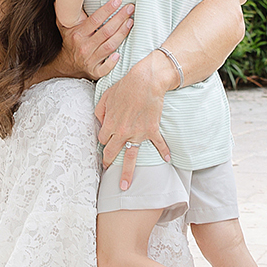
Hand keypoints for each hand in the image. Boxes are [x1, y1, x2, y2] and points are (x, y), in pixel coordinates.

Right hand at [57, 0, 132, 82]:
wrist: (66, 64)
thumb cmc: (70, 40)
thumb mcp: (65, 25)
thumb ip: (66, 11)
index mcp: (77, 34)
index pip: (95, 20)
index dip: (107, 9)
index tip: (118, 0)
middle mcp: (84, 47)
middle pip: (106, 31)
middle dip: (120, 18)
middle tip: (130, 8)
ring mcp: (90, 60)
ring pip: (109, 46)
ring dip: (122, 34)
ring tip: (130, 22)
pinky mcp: (94, 71)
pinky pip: (105, 68)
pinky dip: (112, 62)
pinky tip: (120, 54)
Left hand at [95, 46, 172, 189]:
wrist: (146, 80)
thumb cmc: (126, 85)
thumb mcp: (106, 95)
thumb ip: (100, 111)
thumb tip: (100, 122)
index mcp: (110, 124)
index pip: (102, 140)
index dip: (104, 141)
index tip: (106, 142)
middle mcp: (122, 132)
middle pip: (111, 153)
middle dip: (108, 162)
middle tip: (107, 170)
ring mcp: (137, 133)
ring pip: (129, 157)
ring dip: (126, 173)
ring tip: (124, 186)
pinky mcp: (151, 130)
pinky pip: (158, 144)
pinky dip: (163, 151)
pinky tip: (167, 159)